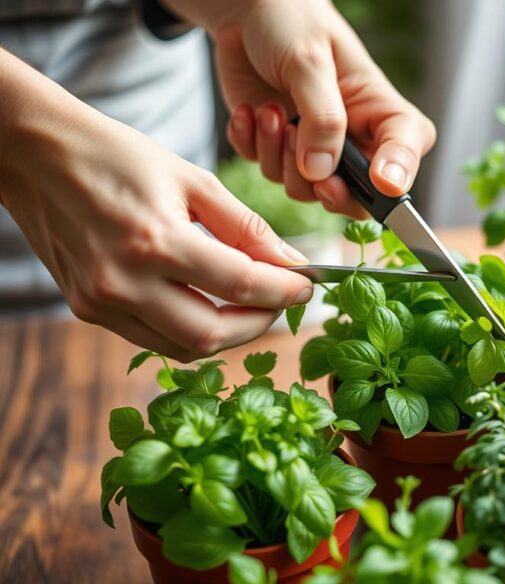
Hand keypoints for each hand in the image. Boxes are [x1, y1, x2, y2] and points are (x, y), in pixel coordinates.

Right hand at [0, 50, 312, 361]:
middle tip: (283, 301)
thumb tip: (292, 261)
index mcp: (155, 240)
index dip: (284, 291)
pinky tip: (209, 306)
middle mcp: (124, 281)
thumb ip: (246, 226)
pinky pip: (154, 339)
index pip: (240, 285)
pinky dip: (190, 330)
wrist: (33, 154)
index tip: (308, 284)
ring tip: (252, 306)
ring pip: (184, 347)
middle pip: (214, 333)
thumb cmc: (115, 155)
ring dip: (228, 334)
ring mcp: (100, 301)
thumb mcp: (192, 179)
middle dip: (261, 323)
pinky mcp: (86, 309)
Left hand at [171, 0, 435, 215]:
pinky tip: (250, 114)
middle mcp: (354, 137)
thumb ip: (321, 117)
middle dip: (331, 189)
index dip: (400, 172)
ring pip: (307, 189)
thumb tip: (321, 171)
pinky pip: (268, 172)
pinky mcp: (281, 150)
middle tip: (312, 173)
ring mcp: (316, 148)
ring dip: (280, 158)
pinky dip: (253, 147)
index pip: (405, 150)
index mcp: (380, 110)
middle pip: (359, 195)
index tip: (383, 181)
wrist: (245, 13)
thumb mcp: (309, 61)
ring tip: (271, 112)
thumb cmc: (291, 22)